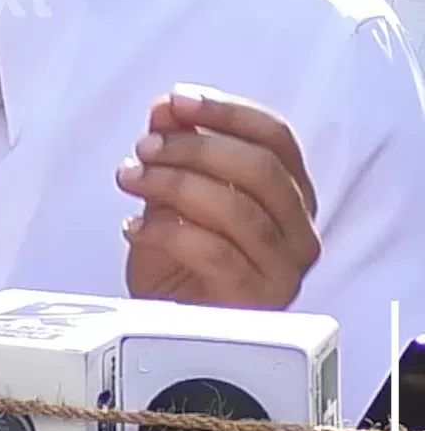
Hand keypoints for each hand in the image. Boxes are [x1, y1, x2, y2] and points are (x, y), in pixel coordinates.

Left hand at [116, 85, 319, 308]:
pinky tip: (133, 225)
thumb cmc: (179, 261)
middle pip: (261, 169)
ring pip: (238, 209)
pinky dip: (167, 231)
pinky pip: (215, 253)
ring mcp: (283, 271)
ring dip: (174, 183)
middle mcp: (299, 233)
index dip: (226, 111)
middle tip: (146, 145)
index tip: (177, 100)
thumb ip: (175, 148)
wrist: (168, 330)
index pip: (275, 137)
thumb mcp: (172, 193)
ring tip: (130, 177)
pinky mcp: (256, 304)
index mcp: (291, 196)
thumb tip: (166, 107)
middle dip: (195, 146)